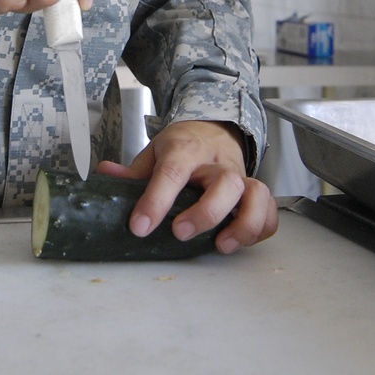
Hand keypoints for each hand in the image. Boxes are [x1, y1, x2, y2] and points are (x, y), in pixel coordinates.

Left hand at [96, 119, 277, 253]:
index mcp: (186, 149)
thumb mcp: (154, 153)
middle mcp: (217, 163)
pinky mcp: (255, 192)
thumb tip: (105, 174)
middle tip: (180, 233)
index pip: (172, 172)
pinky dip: (261, 228)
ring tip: (222, 245)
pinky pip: (270, 210)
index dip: (156, 200)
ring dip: (243, 223)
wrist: (214, 129)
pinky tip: (241, 240)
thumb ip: (133, 171)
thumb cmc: (182, 147)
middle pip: (225, 183)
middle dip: (205, 212)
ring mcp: (241, 177)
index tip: (140, 226)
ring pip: (256, 195)